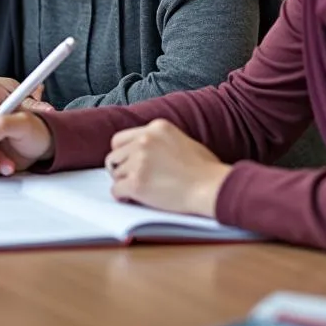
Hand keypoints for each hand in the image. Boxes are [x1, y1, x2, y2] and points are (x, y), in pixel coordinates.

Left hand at [106, 119, 231, 217]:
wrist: (212, 187)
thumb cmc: (205, 170)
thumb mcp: (182, 140)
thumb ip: (160, 141)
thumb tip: (146, 152)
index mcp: (156, 127)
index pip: (121, 138)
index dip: (123, 153)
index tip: (127, 162)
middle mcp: (144, 140)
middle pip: (114, 155)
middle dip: (120, 168)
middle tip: (128, 178)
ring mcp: (139, 160)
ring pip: (115, 173)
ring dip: (123, 182)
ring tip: (136, 190)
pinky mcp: (137, 182)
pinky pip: (116, 190)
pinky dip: (121, 196)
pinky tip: (130, 198)